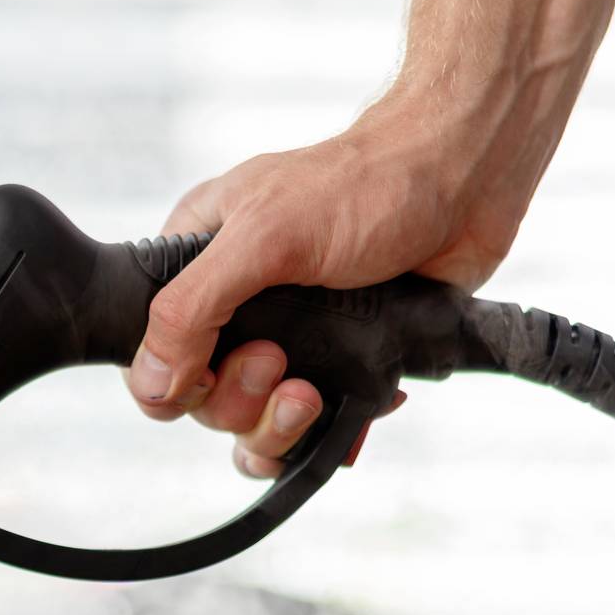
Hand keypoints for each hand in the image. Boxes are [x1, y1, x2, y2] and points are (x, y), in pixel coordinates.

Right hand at [130, 104, 535, 477]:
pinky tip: (354, 408)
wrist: (465, 181)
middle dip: (242, 399)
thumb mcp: (262, 238)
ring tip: (315, 394)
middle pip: (206, 399)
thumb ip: (192, 309)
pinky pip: (315, 428)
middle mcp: (240, 302)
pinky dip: (329, 434)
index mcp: (200, 260)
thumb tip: (150, 384)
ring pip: (256, 423)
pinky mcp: (343, 358)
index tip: (221, 366)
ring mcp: (293, 335)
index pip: (154, 349)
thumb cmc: (365, 187)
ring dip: (281, 427)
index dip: (180, 379)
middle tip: (281, 361)